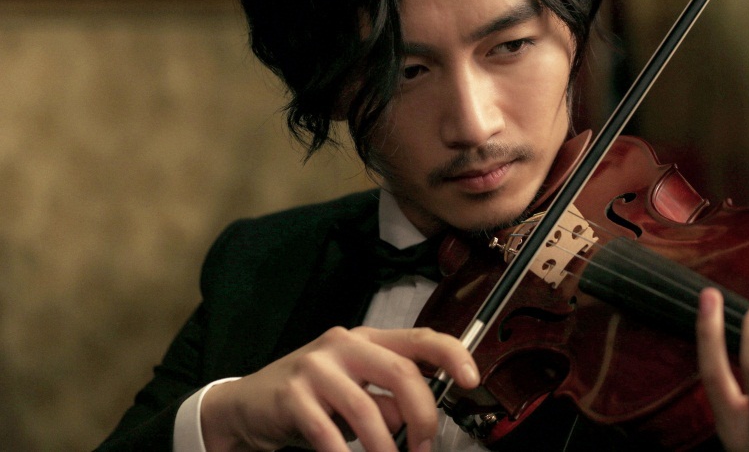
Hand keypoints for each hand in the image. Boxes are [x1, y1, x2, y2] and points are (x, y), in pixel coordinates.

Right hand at [200, 326, 479, 451]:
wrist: (246, 406)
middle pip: (402, 372)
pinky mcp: (292, 396)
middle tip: (424, 447)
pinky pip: (329, 432)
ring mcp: (316, 367)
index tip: (472, 380)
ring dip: (385, 447)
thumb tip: (417, 418)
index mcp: (368, 339)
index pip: (421, 337)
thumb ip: (388, 400)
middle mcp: (344, 344)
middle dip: (422, 416)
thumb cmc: (311, 399)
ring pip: (368, 408)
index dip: (452, 354)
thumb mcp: (356, 394)